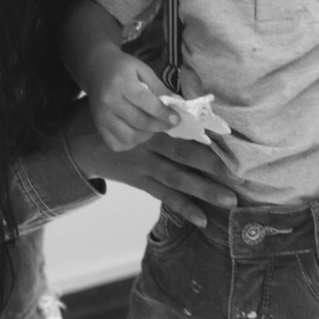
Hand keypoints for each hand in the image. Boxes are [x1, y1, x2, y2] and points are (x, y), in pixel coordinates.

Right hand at [66, 104, 236, 226]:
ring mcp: (143, 167)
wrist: (79, 140)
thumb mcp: (135, 102)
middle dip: (212, 167)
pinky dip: (182, 207)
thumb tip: (195, 99)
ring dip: (204, 191)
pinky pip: (162, 195)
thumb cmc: (115, 113)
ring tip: (229, 201)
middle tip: (239, 176)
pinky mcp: (139, 181)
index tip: (230, 143)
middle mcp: (147, 147)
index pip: (182, 130)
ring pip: (177, 180)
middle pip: (183, 156)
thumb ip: (161, 102)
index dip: (206, 138)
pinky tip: (201, 219)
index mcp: (149, 124)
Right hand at [85, 48, 178, 150]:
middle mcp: (109, 101)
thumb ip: (158, 86)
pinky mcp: (98, 126)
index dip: (163, 113)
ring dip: (146, 135)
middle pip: (138, 122)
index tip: (176, 119)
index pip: (145, 102)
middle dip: (159, 126)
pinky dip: (131, 143)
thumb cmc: (122, 67)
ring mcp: (101, 116)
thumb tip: (175, 103)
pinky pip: (116, 144)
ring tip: (153, 127)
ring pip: (128, 137)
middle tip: (169, 124)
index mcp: (121, 83)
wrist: (95, 68)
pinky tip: (138, 132)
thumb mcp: (141, 68)